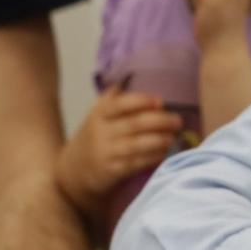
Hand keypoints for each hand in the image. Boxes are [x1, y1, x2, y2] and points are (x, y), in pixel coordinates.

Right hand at [56, 87, 183, 204]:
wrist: (72, 172)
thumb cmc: (94, 139)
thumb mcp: (97, 117)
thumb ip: (113, 100)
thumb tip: (130, 76)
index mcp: (98, 115)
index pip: (119, 104)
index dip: (141, 101)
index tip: (160, 101)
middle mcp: (101, 133)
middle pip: (134, 124)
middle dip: (160, 121)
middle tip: (177, 121)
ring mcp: (105, 153)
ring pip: (137, 145)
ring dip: (159, 141)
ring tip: (173, 138)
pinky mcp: (111, 172)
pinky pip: (136, 163)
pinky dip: (152, 158)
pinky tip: (163, 154)